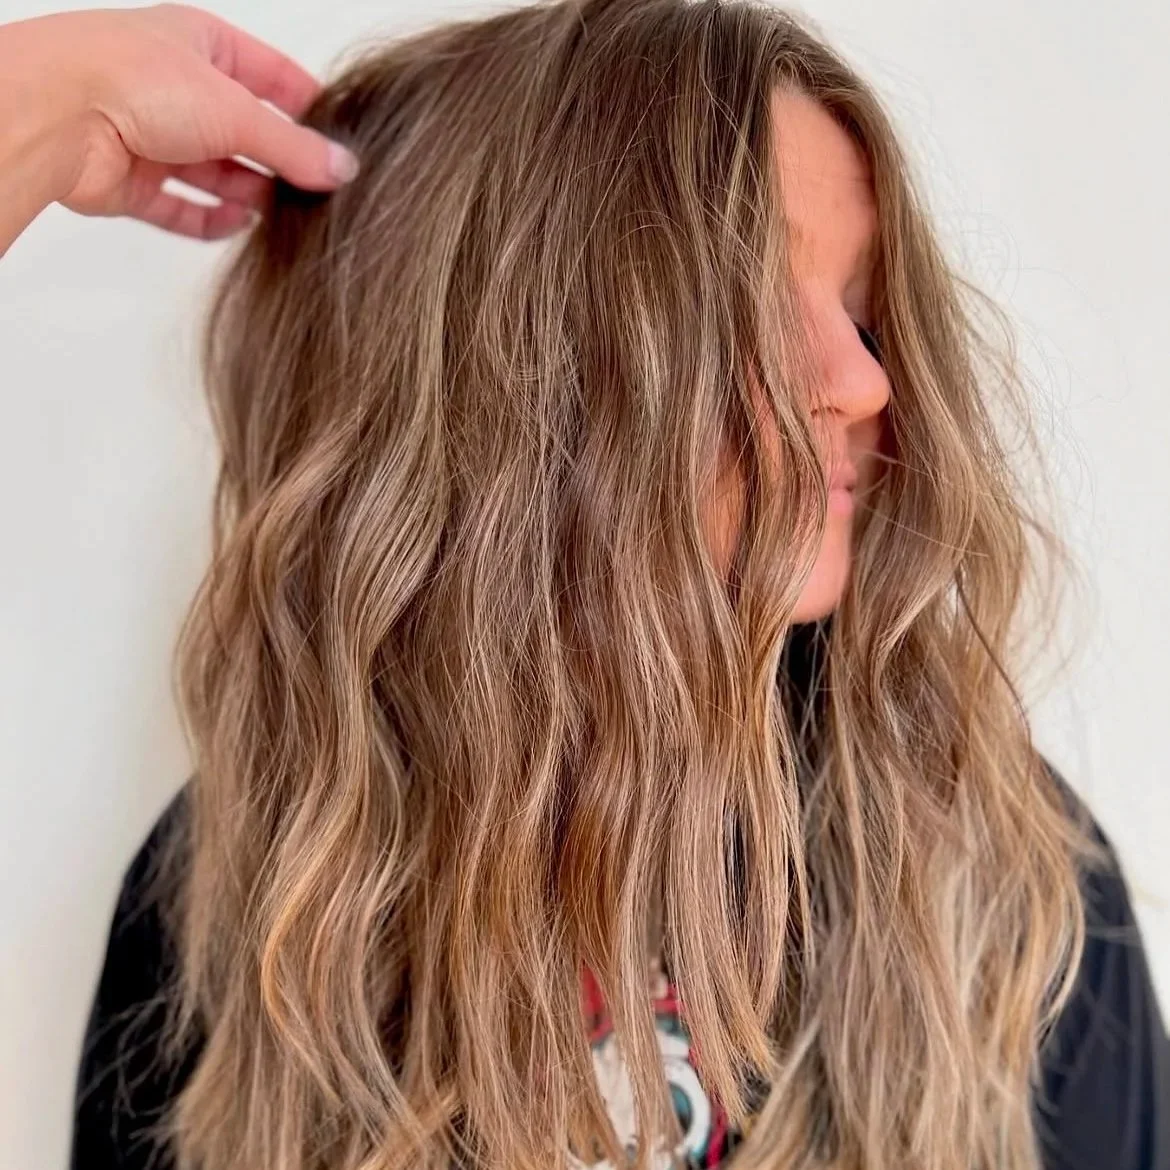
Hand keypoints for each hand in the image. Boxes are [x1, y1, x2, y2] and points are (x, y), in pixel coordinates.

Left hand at [0, 3, 358, 242]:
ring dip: (248, 192)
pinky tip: (240, 226)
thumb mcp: (236, 110)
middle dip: (278, 159)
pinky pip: (180, 207)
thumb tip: (340, 167)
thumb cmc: (131, 78)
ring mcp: (150, 134)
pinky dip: (210, 219)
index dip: (305, 104)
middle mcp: (174, 86)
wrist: (57, 113)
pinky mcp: (131, 180)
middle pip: (242, 130)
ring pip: (213, 171)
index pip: (267, 74)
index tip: (341, 136)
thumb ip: (293, 146)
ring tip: (287, 213)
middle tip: (319, 186)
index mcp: (199, 43)